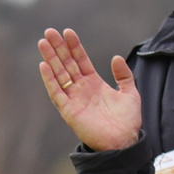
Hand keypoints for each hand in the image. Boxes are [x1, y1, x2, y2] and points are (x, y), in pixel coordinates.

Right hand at [36, 29, 141, 150]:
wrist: (124, 142)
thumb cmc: (127, 121)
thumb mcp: (130, 93)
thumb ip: (124, 75)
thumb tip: (116, 57)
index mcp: (94, 83)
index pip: (81, 60)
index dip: (74, 46)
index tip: (68, 32)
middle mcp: (81, 89)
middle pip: (66, 64)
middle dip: (58, 48)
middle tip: (49, 31)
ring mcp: (74, 99)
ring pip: (59, 75)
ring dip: (50, 59)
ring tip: (43, 42)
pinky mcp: (69, 111)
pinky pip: (56, 93)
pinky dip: (49, 80)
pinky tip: (44, 66)